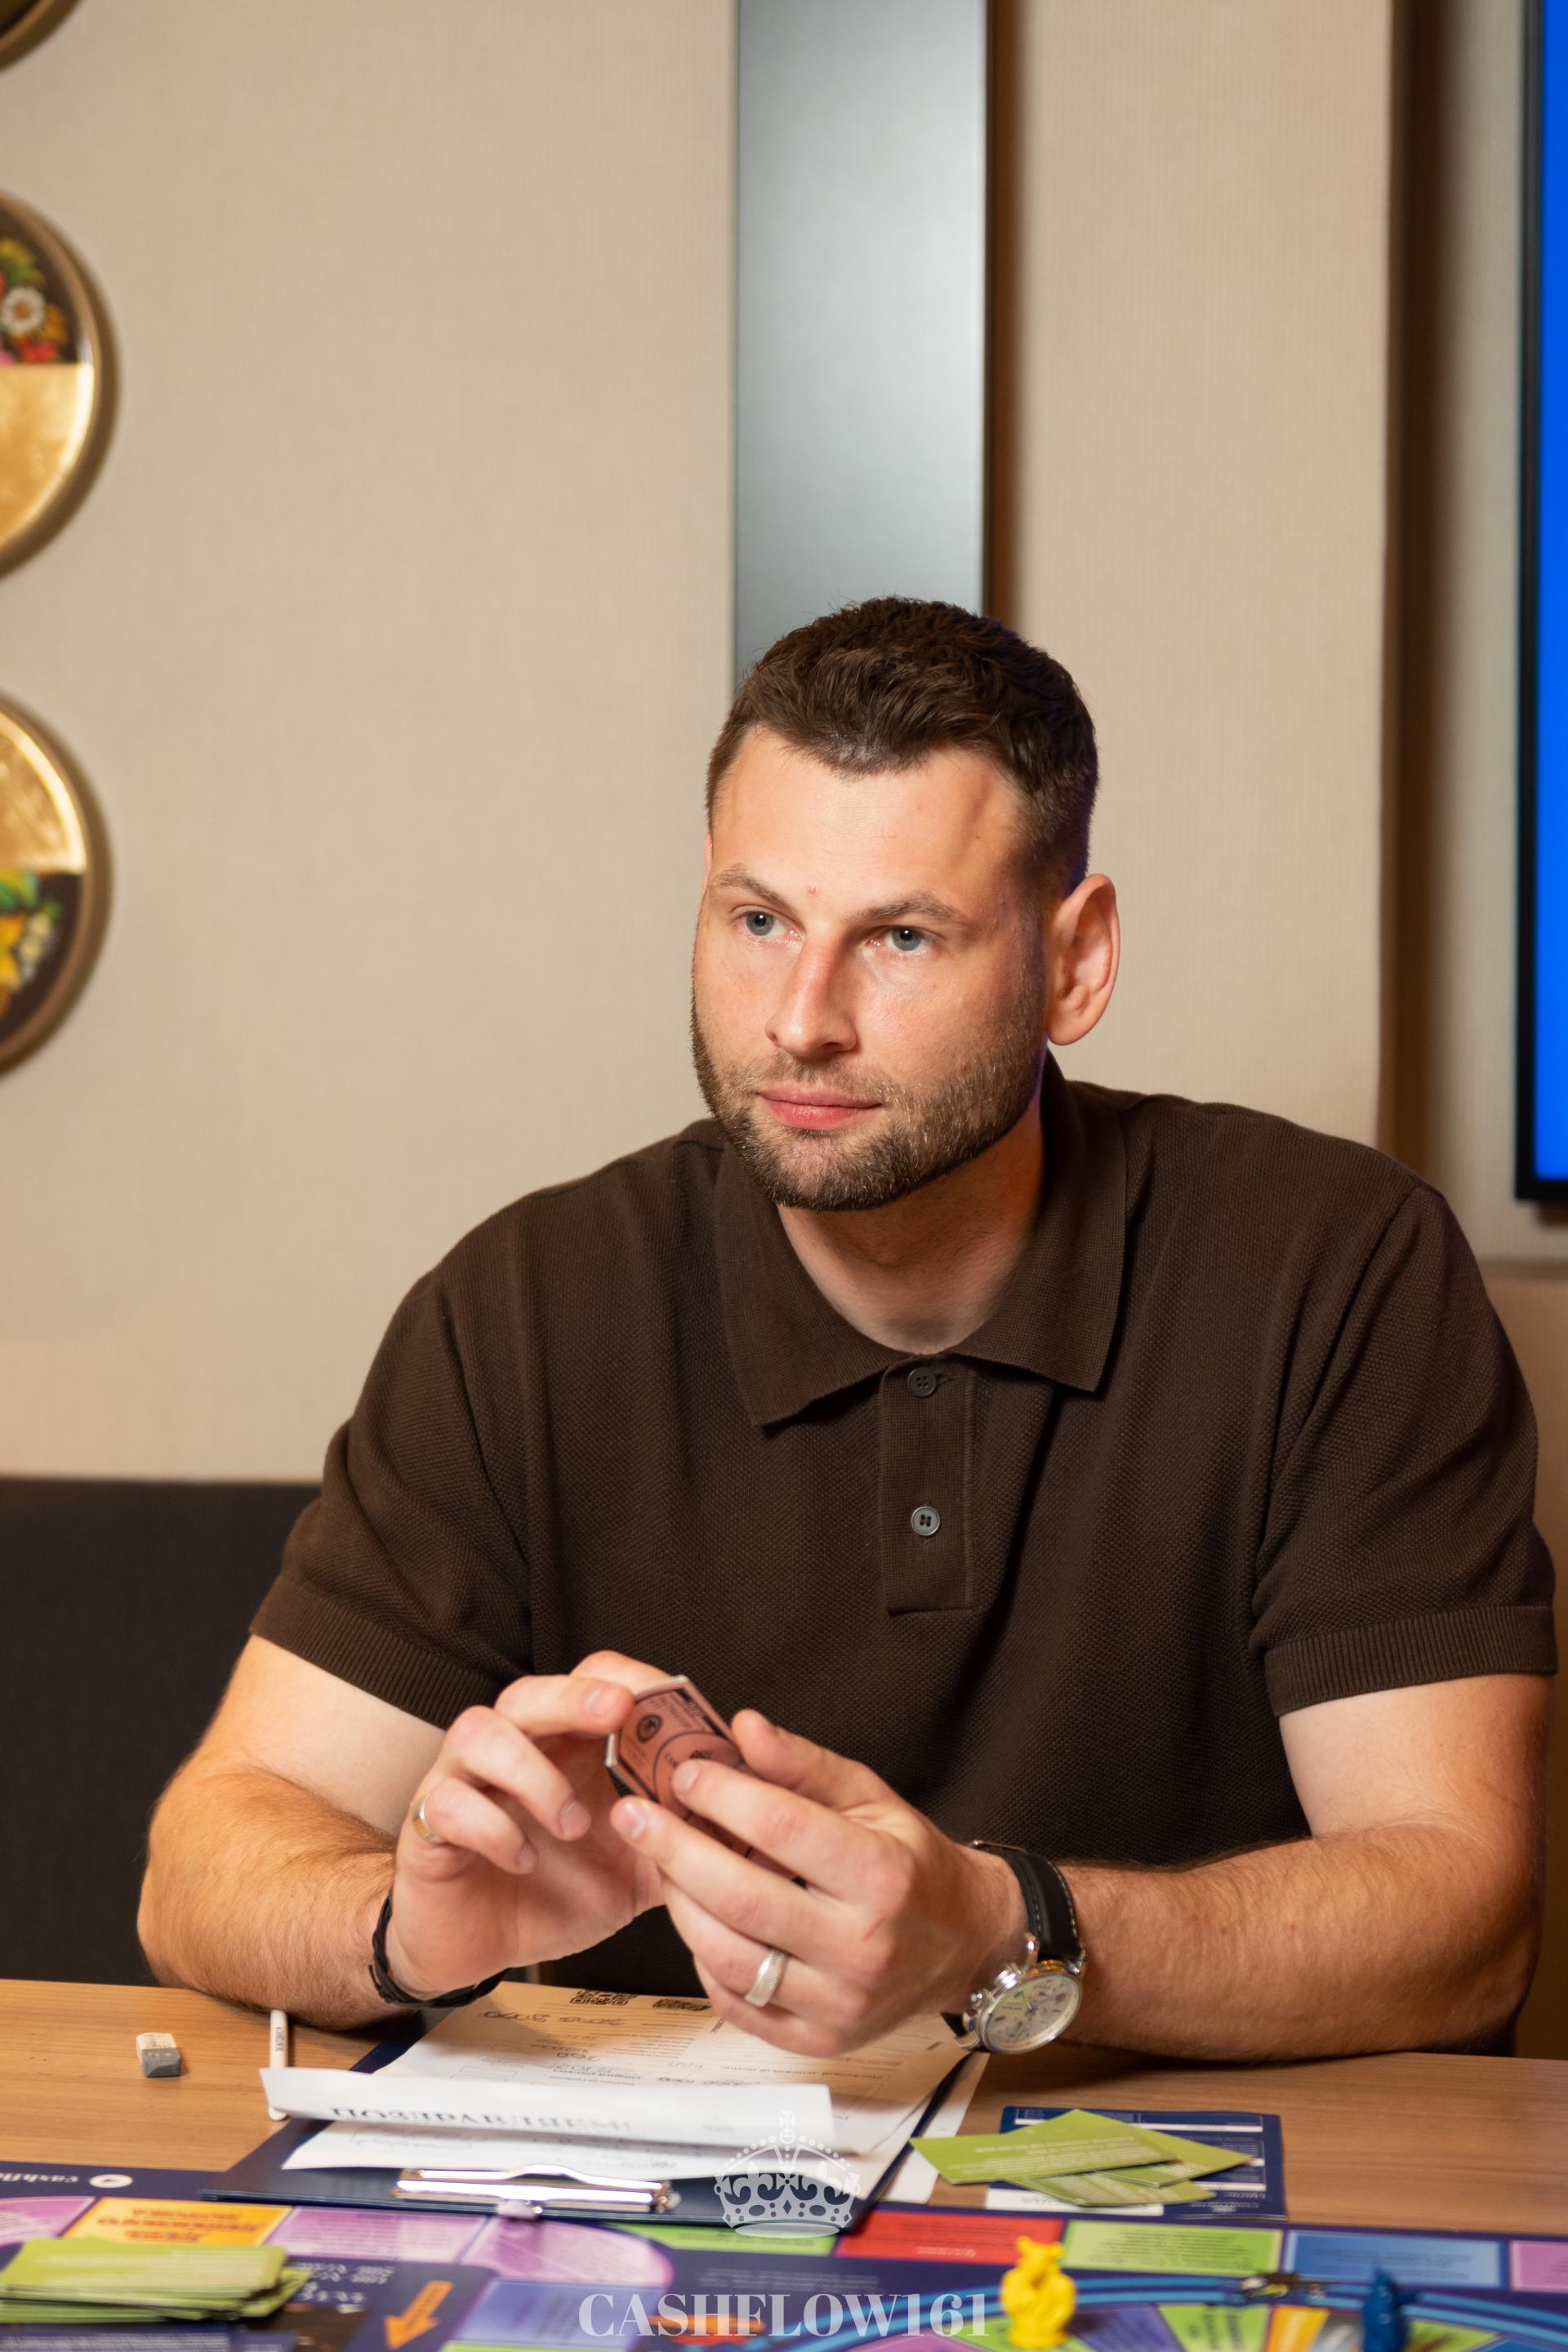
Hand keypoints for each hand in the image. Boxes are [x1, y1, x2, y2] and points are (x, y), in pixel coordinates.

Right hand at [382, 1650, 669, 2000]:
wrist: (475, 1948)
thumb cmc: (554, 1893)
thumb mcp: (636, 1869)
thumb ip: (684, 1839)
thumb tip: (755, 1825)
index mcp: (564, 1747)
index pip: (592, 1680)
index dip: (631, 1680)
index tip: (672, 1700)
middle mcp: (510, 1751)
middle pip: (530, 1692)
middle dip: (575, 1697)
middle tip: (617, 1714)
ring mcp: (462, 1782)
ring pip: (479, 1732)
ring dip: (533, 1772)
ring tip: (574, 1825)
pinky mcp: (428, 1827)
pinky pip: (448, 1803)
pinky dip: (492, 1826)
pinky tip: (524, 1860)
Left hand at [608, 1710, 1027, 2053]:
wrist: (962, 1945)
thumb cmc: (910, 1862)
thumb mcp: (870, 1798)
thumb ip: (803, 1764)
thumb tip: (743, 1726)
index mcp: (882, 1876)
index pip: (782, 1828)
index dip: (722, 1796)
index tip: (683, 1773)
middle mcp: (863, 1946)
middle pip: (744, 1897)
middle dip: (675, 1850)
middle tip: (632, 1816)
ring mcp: (840, 2004)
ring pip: (732, 1957)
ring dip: (682, 1906)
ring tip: (660, 1866)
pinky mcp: (819, 2041)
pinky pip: (739, 2005)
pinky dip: (706, 1961)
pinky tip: (698, 1920)